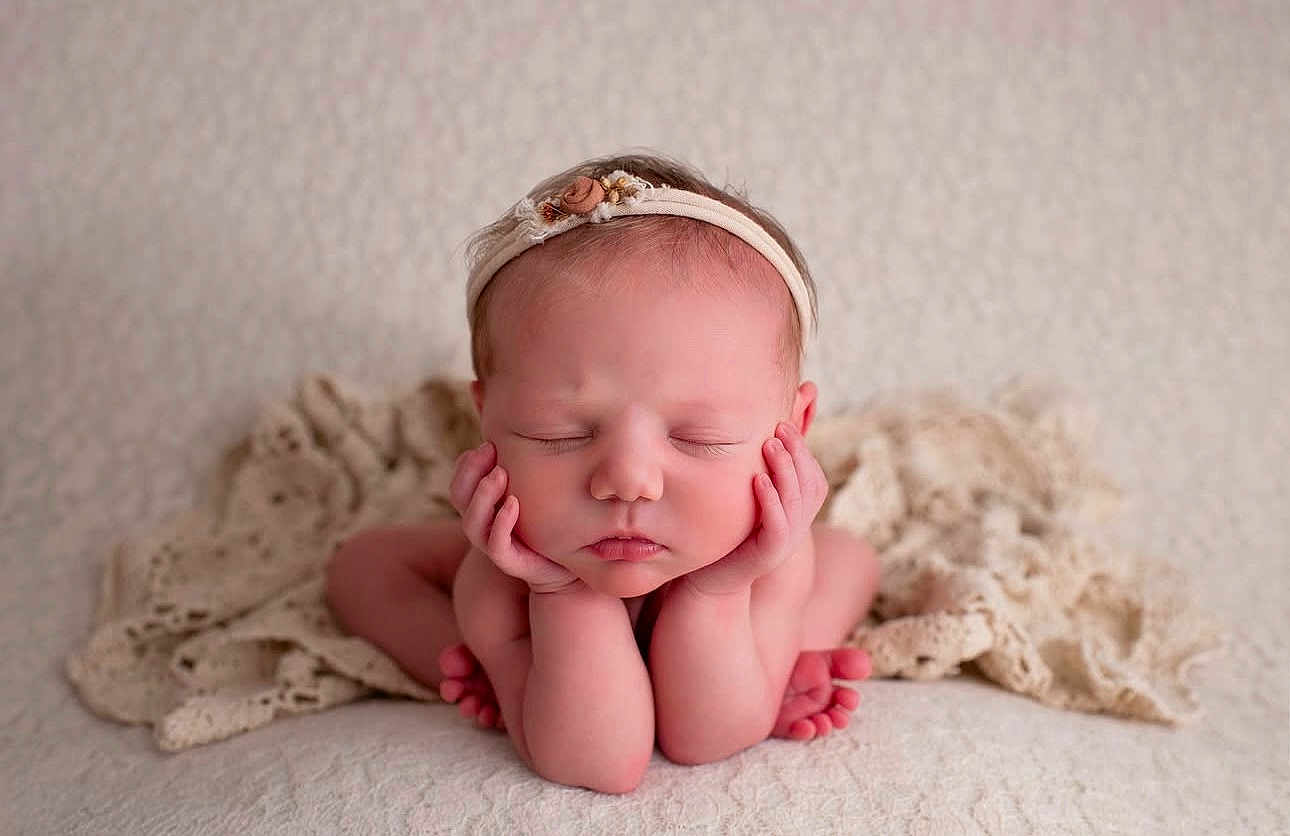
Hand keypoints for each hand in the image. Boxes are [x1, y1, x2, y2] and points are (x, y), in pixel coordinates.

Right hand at [450, 441, 578, 593]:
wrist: (568, 564)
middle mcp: (484, 524)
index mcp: (484, 506)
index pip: (460, 483)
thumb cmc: (551, 521)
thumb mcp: (536, 487)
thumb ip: (524, 463)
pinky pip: (496, 545)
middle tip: (489, 449)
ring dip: (483, 495)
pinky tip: (513, 504)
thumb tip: (523, 429)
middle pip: (459, 497)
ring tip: (499, 474)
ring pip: (472, 522)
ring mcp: (494, 544)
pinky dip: (501, 523)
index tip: (488, 444)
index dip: (467, 464)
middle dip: (471, 471)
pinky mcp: (511, 563)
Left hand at [683, 422, 827, 596]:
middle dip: (797, 452)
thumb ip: (756, 474)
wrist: (711, 582)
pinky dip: (771, 500)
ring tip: (769, 445)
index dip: (804, 451)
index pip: (814, 478)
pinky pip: (778, 525)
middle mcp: (798, 527)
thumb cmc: (726, 535)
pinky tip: (758, 480)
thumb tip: (756, 435)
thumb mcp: (745, 501)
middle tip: (780, 427)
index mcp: (797, 514)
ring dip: (785, 470)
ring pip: (797, 501)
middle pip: (811, 485)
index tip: (785, 424)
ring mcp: (787, 542)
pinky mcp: (769, 555)